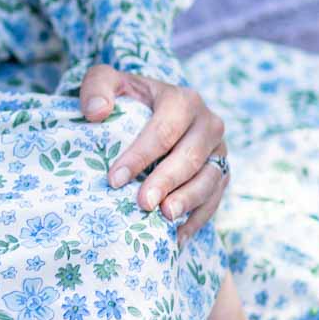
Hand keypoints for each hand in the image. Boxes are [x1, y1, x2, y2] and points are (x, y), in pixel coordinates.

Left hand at [77, 62, 227, 245]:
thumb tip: (96, 112)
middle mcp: (208, 123)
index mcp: (183, 100)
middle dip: (166, 182)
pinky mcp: (222, 173)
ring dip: (188, 201)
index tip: (114, 179)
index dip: (139, 156)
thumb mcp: (109, 82)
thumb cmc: (128, 100)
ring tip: (164, 218)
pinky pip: (216, 198)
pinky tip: (177, 238)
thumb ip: (96, 87)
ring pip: (209, 179)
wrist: (154, 110)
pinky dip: (198, 219)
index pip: (163, 130)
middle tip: (142, 204)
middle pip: (190, 157)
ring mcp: (218, 150)